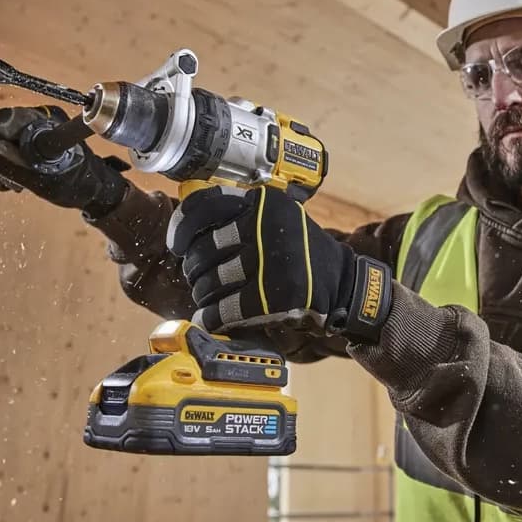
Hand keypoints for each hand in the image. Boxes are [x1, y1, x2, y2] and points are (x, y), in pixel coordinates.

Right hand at [0, 106, 129, 216]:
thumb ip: (13, 166)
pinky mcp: (26, 146)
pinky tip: (14, 185)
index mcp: (46, 121)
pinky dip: (2, 171)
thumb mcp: (44, 180)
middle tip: (4, 182)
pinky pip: (2, 154)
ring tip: (15, 187)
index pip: (6, 120)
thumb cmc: (77, 183)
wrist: (94, 191)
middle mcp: (36, 121)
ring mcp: (30, 133)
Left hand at [166, 185, 391, 342]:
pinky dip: (212, 317)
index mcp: (263, 203)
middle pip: (202, 251)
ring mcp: (267, 263)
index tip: (178, 244)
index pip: (205, 207)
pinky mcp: (269, 298)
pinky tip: (212, 318)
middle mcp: (263, 228)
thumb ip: (242, 216)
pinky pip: (222, 310)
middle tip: (199, 277)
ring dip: (204, 295)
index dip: (183, 228)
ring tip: (211, 297)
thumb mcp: (279, 218)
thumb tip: (189, 229)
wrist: (344, 285)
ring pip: (208, 283)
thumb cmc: (302, 252)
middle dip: (195, 269)